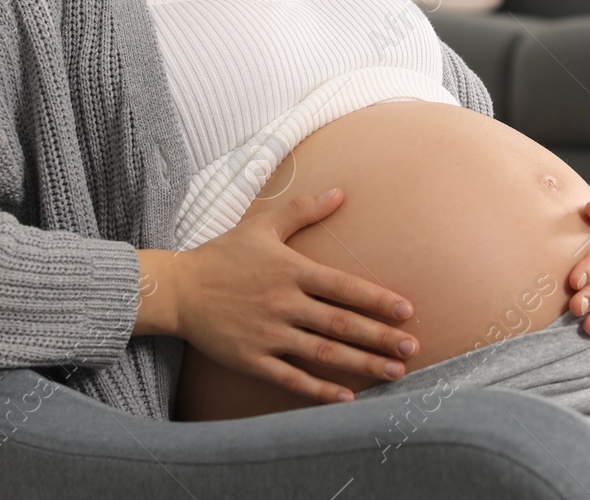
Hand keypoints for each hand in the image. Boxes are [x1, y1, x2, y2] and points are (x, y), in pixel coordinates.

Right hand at [168, 188, 420, 403]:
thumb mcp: (263, 226)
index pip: (344, 287)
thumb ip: (303, 210)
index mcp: (292, 271)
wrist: (177, 289)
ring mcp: (268, 334)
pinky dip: (319, 389)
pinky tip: (346, 398)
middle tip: (412, 349)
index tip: (407, 312)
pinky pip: (291, 378)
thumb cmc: (223, 255)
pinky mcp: (252, 359)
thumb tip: (341, 193)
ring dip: (362, 364)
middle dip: (380, 337)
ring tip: (394, 373)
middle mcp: (284, 303)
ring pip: (324, 353)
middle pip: (342, 324)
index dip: (378, 300)